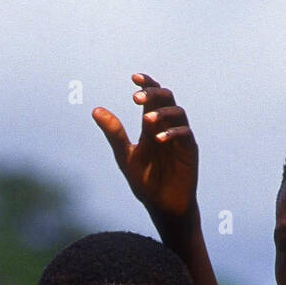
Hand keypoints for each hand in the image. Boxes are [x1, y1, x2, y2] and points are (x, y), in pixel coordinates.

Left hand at [92, 74, 198, 224]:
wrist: (162, 206)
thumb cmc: (146, 181)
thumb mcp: (125, 156)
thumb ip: (114, 133)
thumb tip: (96, 110)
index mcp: (151, 125)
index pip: (152, 96)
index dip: (146, 84)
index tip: (133, 78)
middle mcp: (167, 126)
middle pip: (166, 98)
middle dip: (153, 94)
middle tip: (136, 98)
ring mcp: (180, 138)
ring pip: (178, 113)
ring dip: (162, 113)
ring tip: (146, 120)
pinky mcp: (189, 151)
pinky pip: (185, 135)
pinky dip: (172, 133)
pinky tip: (158, 139)